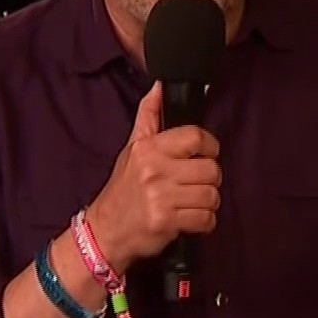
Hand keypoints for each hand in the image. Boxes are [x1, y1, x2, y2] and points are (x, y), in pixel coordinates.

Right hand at [87, 84, 220, 267]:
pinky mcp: (166, 222)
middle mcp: (154, 170)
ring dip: (208, 203)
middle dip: (210, 180)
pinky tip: (190, 220)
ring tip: (192, 203)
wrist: (106, 231)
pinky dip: (204, 222)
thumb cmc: (123, 190)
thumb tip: (160, 87)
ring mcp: (160, 197)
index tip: (204, 154)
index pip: (195, 136)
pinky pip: (205, 219)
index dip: (209, 146)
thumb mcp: (132, 149)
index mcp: (149, 148)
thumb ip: (149, 117)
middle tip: (196, 185)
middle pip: (210, 169)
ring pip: (211, 195)